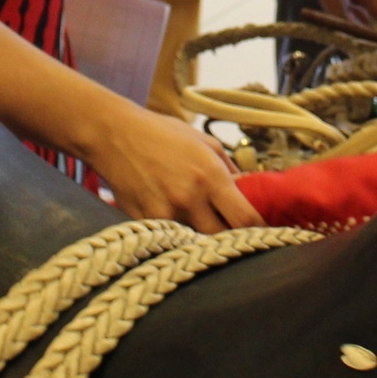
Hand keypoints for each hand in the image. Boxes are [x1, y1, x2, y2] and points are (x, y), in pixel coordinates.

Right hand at [85, 103, 262, 231]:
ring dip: (203, 239)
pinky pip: (169, 238)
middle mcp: (190, 198)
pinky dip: (177, 236)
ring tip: (203, 227)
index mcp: (210, 176)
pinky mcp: (144, 222)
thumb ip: (230, 168)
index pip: (245, 218)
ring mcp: (165, 213)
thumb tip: (248, 192)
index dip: (258, 231)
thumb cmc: (162, 134)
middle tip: (233, 234)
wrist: (114, 135)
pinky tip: (176, 223)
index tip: (262, 233)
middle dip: (231, 240)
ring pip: (196, 243)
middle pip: (222, 240)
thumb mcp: (204, 142)